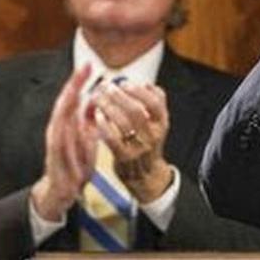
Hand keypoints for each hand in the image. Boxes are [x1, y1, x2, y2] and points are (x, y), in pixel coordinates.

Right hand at [30, 63, 97, 221]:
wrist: (61, 191)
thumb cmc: (73, 164)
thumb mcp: (86, 139)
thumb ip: (89, 120)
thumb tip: (96, 99)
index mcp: (66, 124)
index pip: (72, 98)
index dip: (79, 81)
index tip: (89, 65)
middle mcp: (57, 130)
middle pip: (64, 103)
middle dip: (73, 85)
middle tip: (84, 68)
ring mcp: (54, 144)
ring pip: (58, 119)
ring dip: (66, 103)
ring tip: (75, 87)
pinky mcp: (55, 158)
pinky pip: (59, 143)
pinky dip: (65, 130)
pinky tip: (70, 120)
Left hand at [91, 80, 173, 203]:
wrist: (146, 175)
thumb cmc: (147, 143)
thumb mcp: (158, 124)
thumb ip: (155, 104)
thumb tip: (147, 84)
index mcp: (162, 123)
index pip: (156, 102)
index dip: (139, 91)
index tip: (124, 83)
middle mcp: (153, 135)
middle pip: (136, 111)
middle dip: (119, 96)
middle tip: (105, 86)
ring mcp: (139, 147)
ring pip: (123, 123)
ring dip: (108, 107)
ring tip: (98, 98)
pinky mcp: (124, 157)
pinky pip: (112, 139)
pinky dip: (104, 125)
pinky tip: (97, 115)